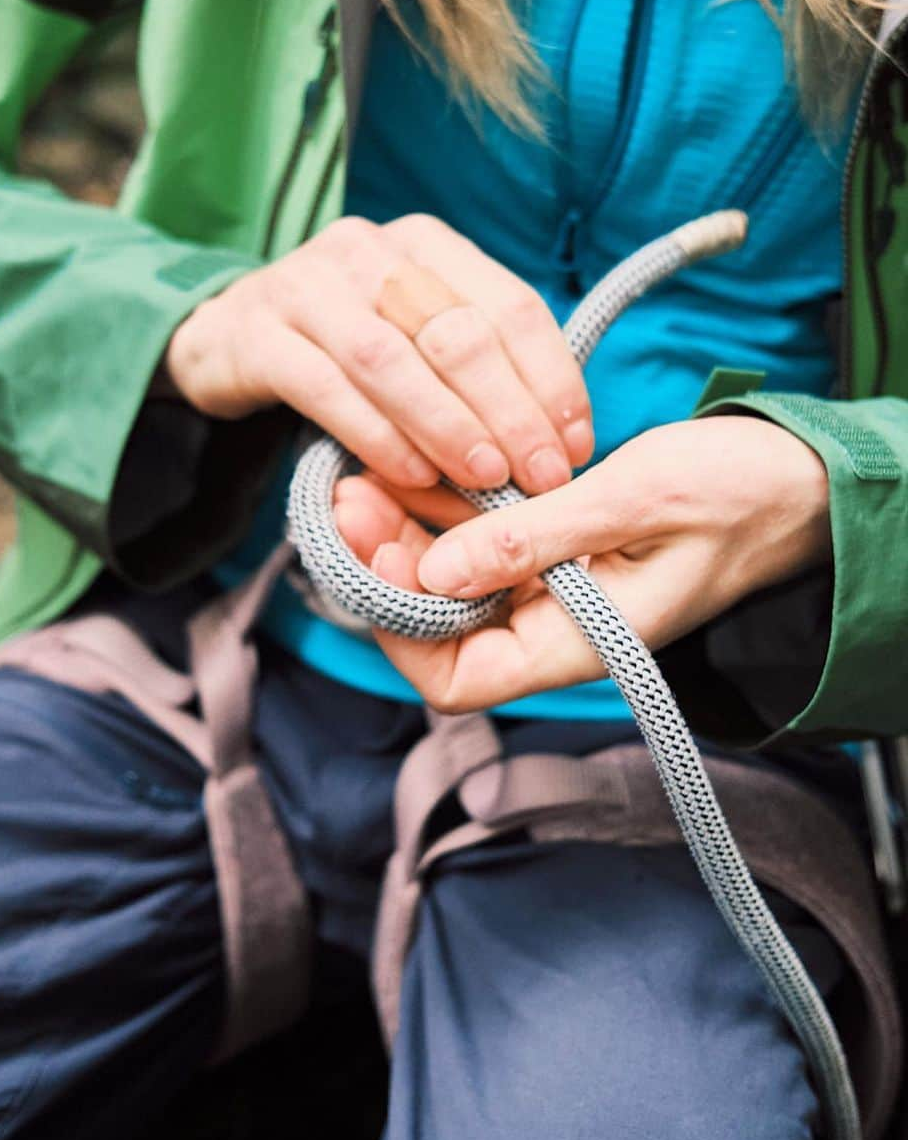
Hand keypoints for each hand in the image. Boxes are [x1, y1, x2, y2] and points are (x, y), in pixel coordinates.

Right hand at [164, 215, 591, 493]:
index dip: (552, 379)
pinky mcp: (258, 335)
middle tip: (541, 476)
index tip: (574, 446)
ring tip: (487, 479)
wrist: (224, 337)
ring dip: (448, 426)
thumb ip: (477, 368)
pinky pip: (327, 389)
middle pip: (457, 332)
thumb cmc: (344, 346)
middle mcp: (369, 251)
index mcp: (426, 245)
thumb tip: (560, 438)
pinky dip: (377, 436)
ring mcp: (307, 287)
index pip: (510, 305)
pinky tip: (414, 476)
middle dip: (511, 411)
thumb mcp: (415, 336)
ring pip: (392, 360)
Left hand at [335, 416, 831, 711]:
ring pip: (453, 575)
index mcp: (577, 640)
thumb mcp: (632, 506)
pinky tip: (413, 460)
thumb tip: (435, 575)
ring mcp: (552, 586)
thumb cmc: (733, 496)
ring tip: (363, 470)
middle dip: (386, 563)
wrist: (792, 479)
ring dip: (407, 526)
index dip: (400, 632)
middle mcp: (554, 623)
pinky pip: (482, 537)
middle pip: (440, 622)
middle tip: (348, 494)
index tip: (370, 557)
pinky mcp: (554, 546)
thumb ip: (535, 541)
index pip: (459, 679)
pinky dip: (445, 504)